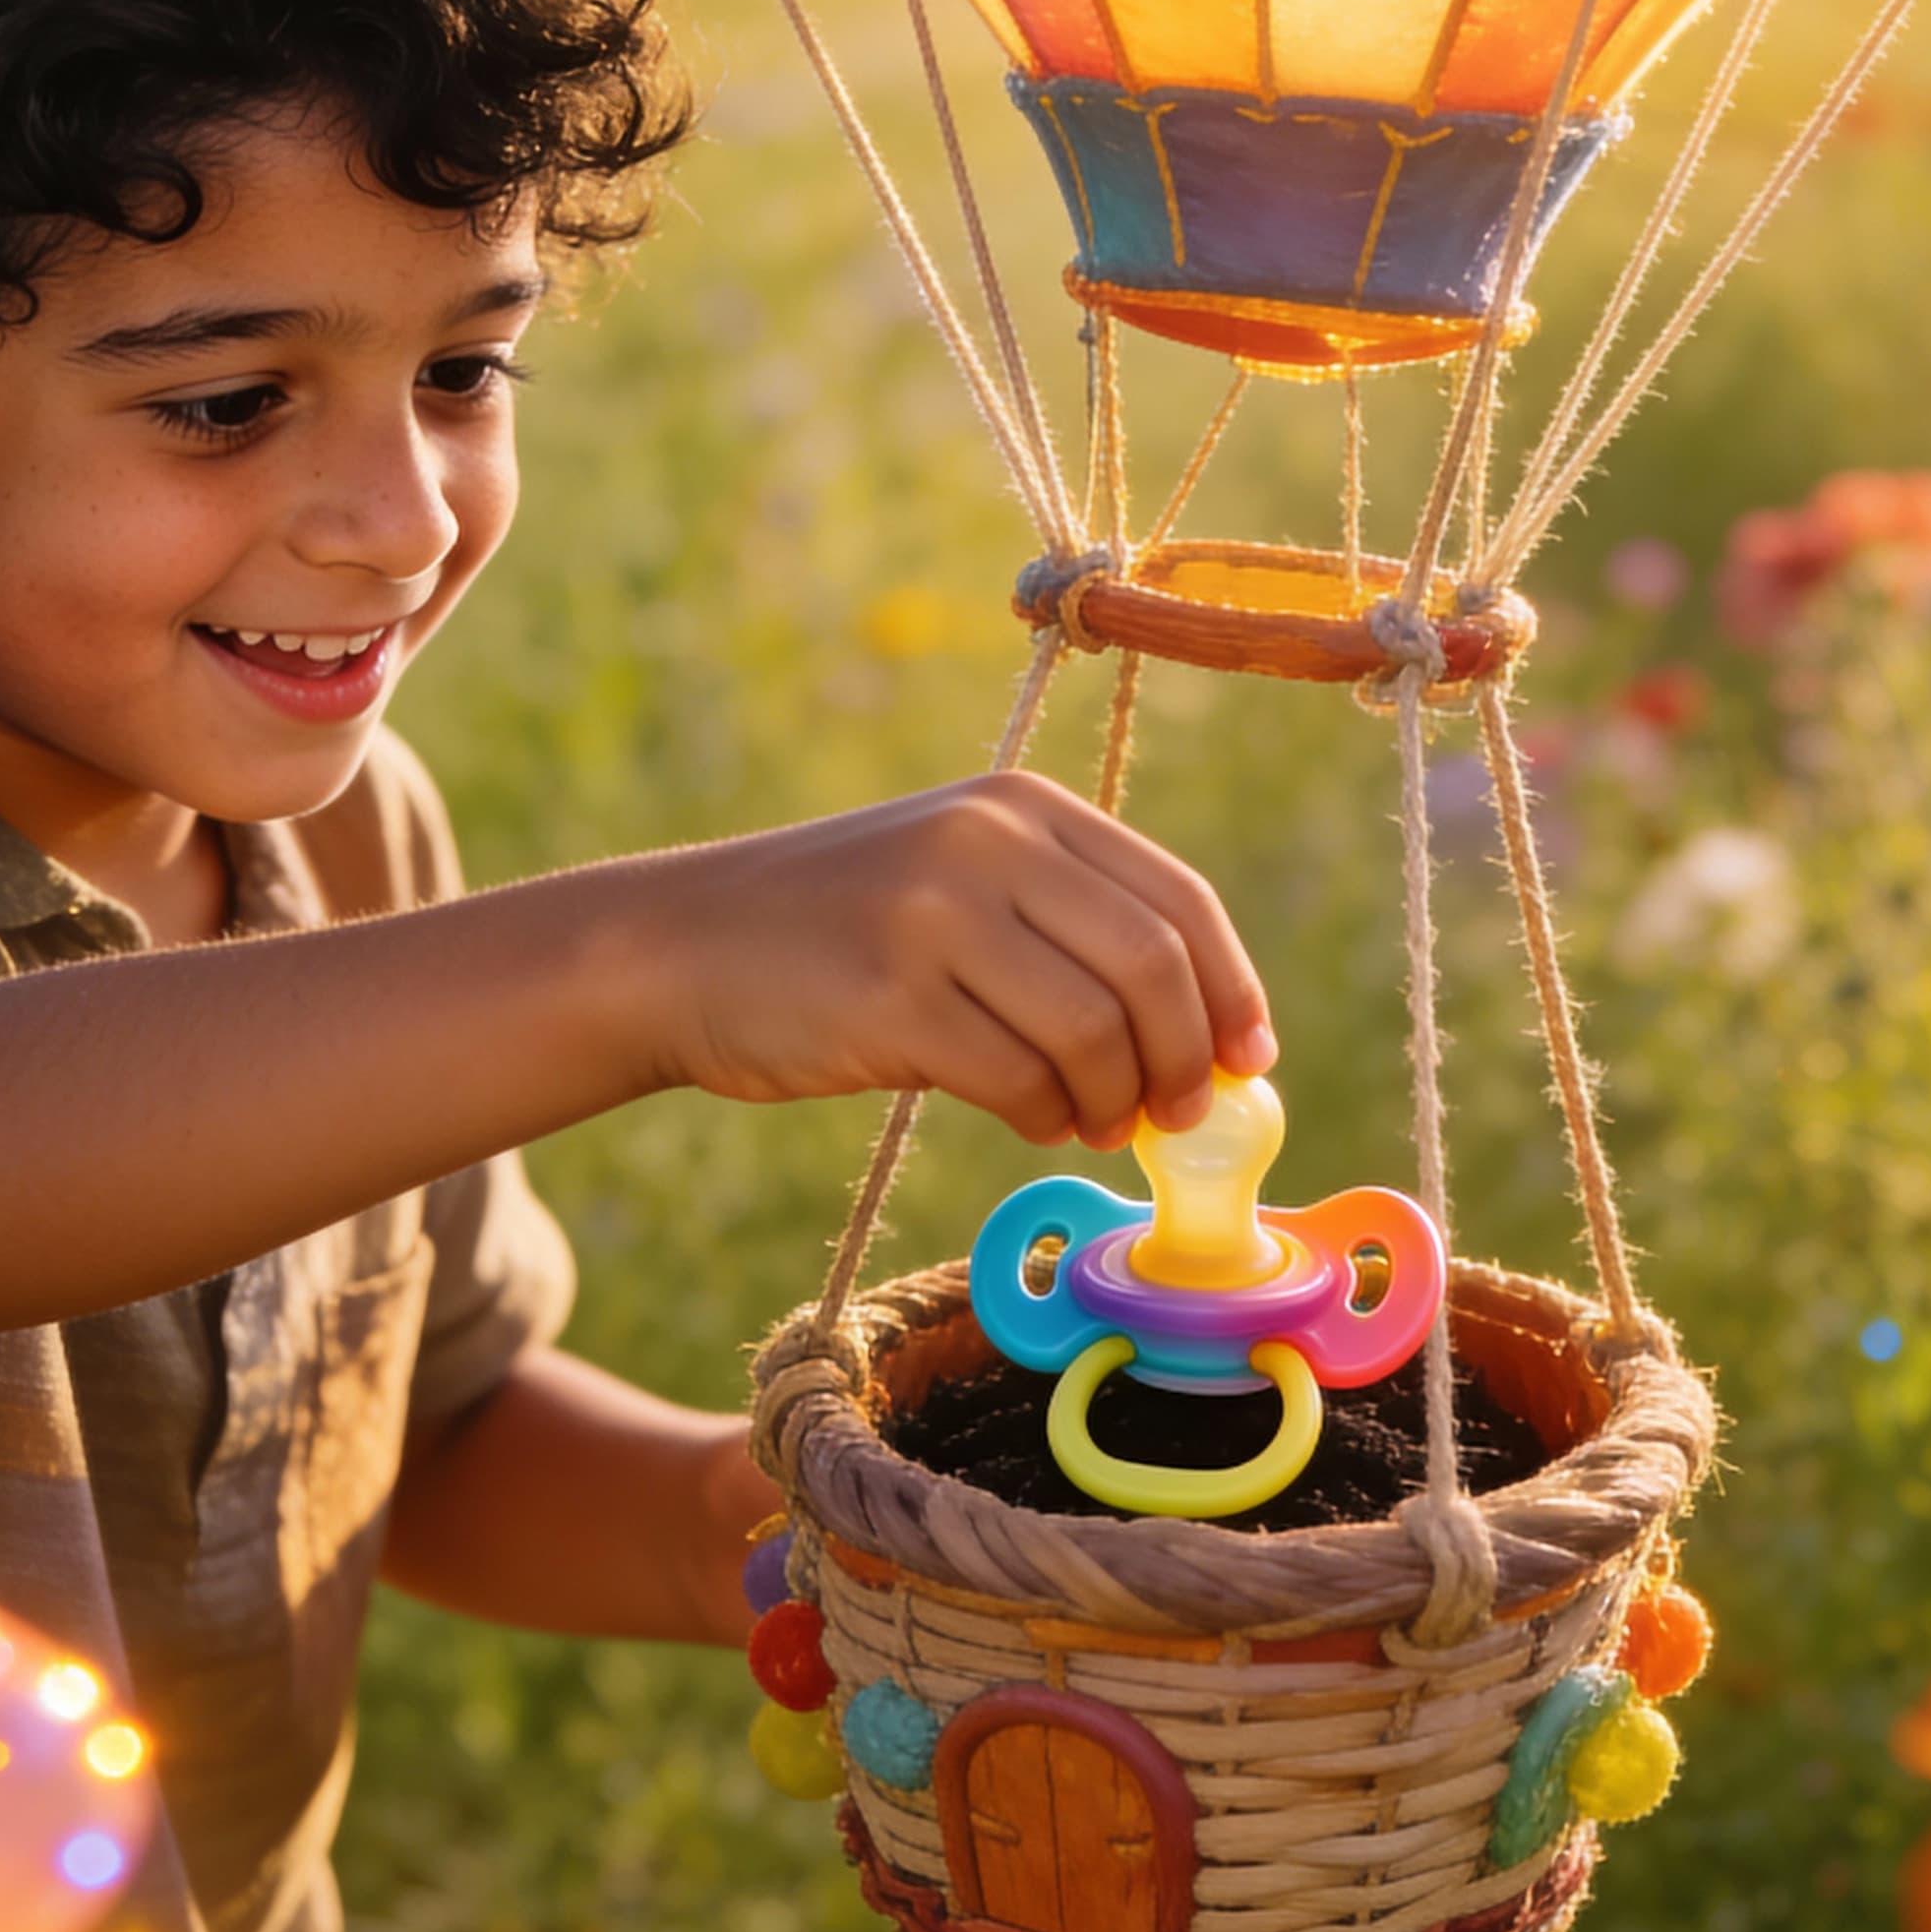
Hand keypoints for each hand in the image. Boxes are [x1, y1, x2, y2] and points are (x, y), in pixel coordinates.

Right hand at [626, 772, 1271, 1146]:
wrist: (681, 948)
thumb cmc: (836, 935)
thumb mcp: (956, 882)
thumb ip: (1066, 931)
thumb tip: (1203, 1043)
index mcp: (1018, 809)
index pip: (1177, 899)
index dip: (1232, 989)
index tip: (1249, 1059)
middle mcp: (985, 846)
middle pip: (1153, 967)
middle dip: (1184, 1059)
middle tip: (1177, 1114)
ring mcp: (934, 917)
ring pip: (1094, 1032)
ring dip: (1112, 1101)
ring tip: (1091, 1122)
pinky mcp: (890, 999)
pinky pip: (1019, 1080)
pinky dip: (1045, 1118)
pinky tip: (1031, 1119)